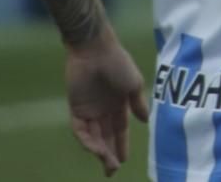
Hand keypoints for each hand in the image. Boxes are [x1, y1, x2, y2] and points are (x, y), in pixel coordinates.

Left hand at [64, 30, 149, 176]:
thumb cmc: (118, 64)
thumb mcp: (134, 84)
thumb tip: (145, 120)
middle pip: (105, 137)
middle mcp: (103, 110)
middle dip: (109, 154)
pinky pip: (80, 130)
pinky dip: (87, 141)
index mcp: (118, 104)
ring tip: (107, 163)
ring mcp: (89, 109)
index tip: (123, 161)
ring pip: (93, 137)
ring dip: (99, 151)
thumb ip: (138, 103)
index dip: (122, 145)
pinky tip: (95, 149)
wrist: (95, 50)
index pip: (120, 130)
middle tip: (111, 170)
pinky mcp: (76, 108)